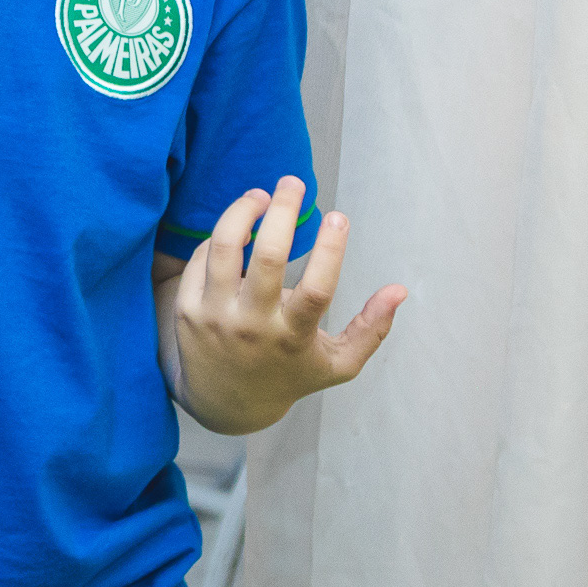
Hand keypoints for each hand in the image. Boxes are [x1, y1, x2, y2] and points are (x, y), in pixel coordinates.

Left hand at [170, 176, 403, 432]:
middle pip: (268, 258)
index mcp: (293, 337)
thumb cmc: (290, 375)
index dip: (331, 250)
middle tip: (294, 183)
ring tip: (261, 195)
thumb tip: (400, 290)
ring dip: (243, 211)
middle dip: (283, 211)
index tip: (339, 216)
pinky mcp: (187, 309)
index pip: (317, 291)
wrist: (224, 403)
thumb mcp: (337, 365)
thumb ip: (372, 330)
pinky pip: (202, 258)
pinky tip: (239, 227)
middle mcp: (252, 325)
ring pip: (225, 248)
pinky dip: (221, 236)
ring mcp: (216, 316)